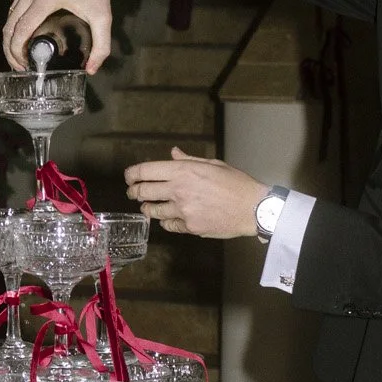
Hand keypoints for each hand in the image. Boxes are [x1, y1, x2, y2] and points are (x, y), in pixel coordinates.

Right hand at [2, 0, 122, 72]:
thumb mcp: (103, 17)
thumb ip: (101, 46)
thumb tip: (91, 70)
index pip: (21, 29)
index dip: (17, 51)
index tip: (24, 65)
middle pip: (9, 25)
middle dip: (10, 49)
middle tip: (19, 65)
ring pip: (9, 16)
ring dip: (11, 36)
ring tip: (21, 53)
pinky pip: (15, 5)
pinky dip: (15, 22)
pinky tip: (24, 34)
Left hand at [124, 146, 266, 238]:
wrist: (253, 208)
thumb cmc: (236, 183)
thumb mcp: (213, 164)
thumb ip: (188, 160)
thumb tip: (173, 153)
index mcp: (183, 171)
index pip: (146, 171)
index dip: (132, 174)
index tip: (128, 177)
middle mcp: (178, 190)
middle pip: (143, 192)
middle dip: (134, 192)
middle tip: (133, 193)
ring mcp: (182, 211)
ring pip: (152, 211)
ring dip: (147, 208)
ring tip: (148, 207)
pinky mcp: (189, 227)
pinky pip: (168, 225)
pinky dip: (165, 221)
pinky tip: (167, 218)